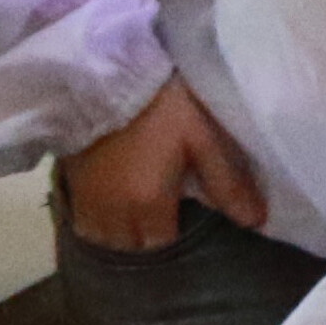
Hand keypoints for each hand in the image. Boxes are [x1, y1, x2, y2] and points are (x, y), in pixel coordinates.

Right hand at [61, 74, 265, 249]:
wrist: (103, 76)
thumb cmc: (162, 106)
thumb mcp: (203, 140)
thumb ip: (227, 184)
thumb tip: (256, 223)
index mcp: (148, 205)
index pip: (164, 246)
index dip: (178, 240)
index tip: (189, 223)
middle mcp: (113, 213)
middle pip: (133, 249)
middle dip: (150, 242)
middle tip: (168, 222)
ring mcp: (86, 200)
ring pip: (105, 241)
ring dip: (123, 239)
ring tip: (141, 221)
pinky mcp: (69, 184)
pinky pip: (82, 224)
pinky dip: (99, 226)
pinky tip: (113, 212)